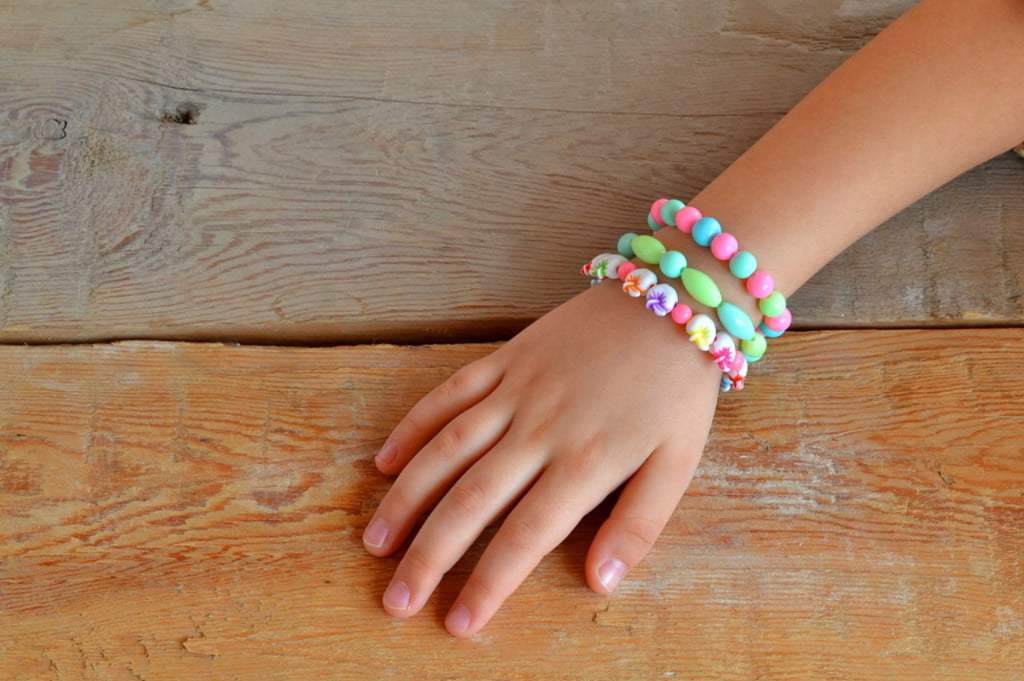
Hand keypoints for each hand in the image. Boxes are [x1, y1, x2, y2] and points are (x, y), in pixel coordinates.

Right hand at [362, 276, 720, 636]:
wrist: (674, 298)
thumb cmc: (677, 390)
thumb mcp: (678, 464)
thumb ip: (638, 525)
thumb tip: (597, 583)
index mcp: (586, 462)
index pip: (524, 536)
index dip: (488, 584)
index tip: (456, 624)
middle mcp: (541, 429)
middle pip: (471, 501)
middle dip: (429, 556)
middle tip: (395, 599)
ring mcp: (517, 390)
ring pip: (447, 450)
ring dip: (407, 498)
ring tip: (376, 541)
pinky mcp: (506, 358)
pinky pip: (449, 393)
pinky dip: (413, 426)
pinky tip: (386, 461)